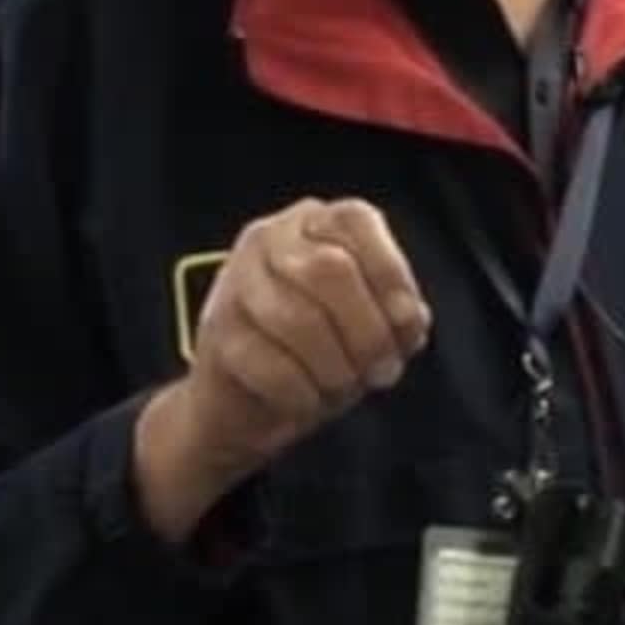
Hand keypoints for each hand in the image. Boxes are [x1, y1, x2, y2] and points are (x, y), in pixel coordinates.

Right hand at [135, 198, 431, 538]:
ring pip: (298, 319)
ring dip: (336, 367)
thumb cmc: (319, 352)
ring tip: (343, 386)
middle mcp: (268, 238)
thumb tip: (407, 318)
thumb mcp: (372, 326)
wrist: (247, 404)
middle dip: (367, 331)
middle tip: (382, 371)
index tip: (407, 326)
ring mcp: (235, 282)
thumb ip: (399, 313)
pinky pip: (270, 364)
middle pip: (330, 268)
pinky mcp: (217, 333)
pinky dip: (302, 392)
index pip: (355, 221)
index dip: (391, 276)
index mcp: (313, 221)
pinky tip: (308, 399)